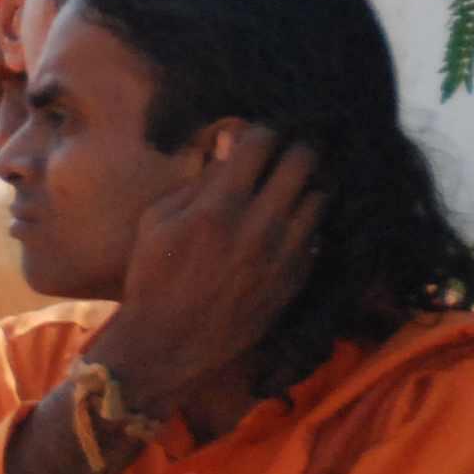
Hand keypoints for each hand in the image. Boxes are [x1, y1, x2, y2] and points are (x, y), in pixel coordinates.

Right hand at [91, 126, 320, 414]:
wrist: (169, 341)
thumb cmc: (153, 278)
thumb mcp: (155, 223)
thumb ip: (197, 182)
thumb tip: (230, 149)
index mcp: (218, 207)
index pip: (262, 141)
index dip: (261, 131)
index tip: (256, 138)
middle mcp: (259, 224)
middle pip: (304, 159)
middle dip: (294, 148)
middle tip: (283, 155)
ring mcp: (284, 251)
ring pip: (320, 194)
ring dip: (305, 186)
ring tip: (289, 190)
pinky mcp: (297, 275)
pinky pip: (318, 233)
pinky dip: (305, 223)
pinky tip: (286, 228)